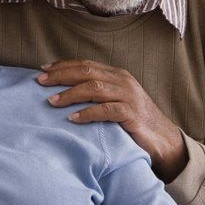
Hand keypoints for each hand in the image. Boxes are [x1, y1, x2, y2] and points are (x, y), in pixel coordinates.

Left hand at [37, 59, 187, 181]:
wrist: (164, 139)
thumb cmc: (133, 121)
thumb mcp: (114, 100)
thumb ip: (95, 93)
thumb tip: (63, 90)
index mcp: (116, 74)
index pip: (85, 64)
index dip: (62, 65)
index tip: (42, 69)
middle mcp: (122, 80)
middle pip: (86, 72)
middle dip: (60, 75)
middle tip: (40, 81)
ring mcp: (128, 95)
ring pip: (93, 87)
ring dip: (70, 94)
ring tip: (52, 101)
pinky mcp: (132, 113)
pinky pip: (106, 110)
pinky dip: (87, 113)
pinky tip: (73, 119)